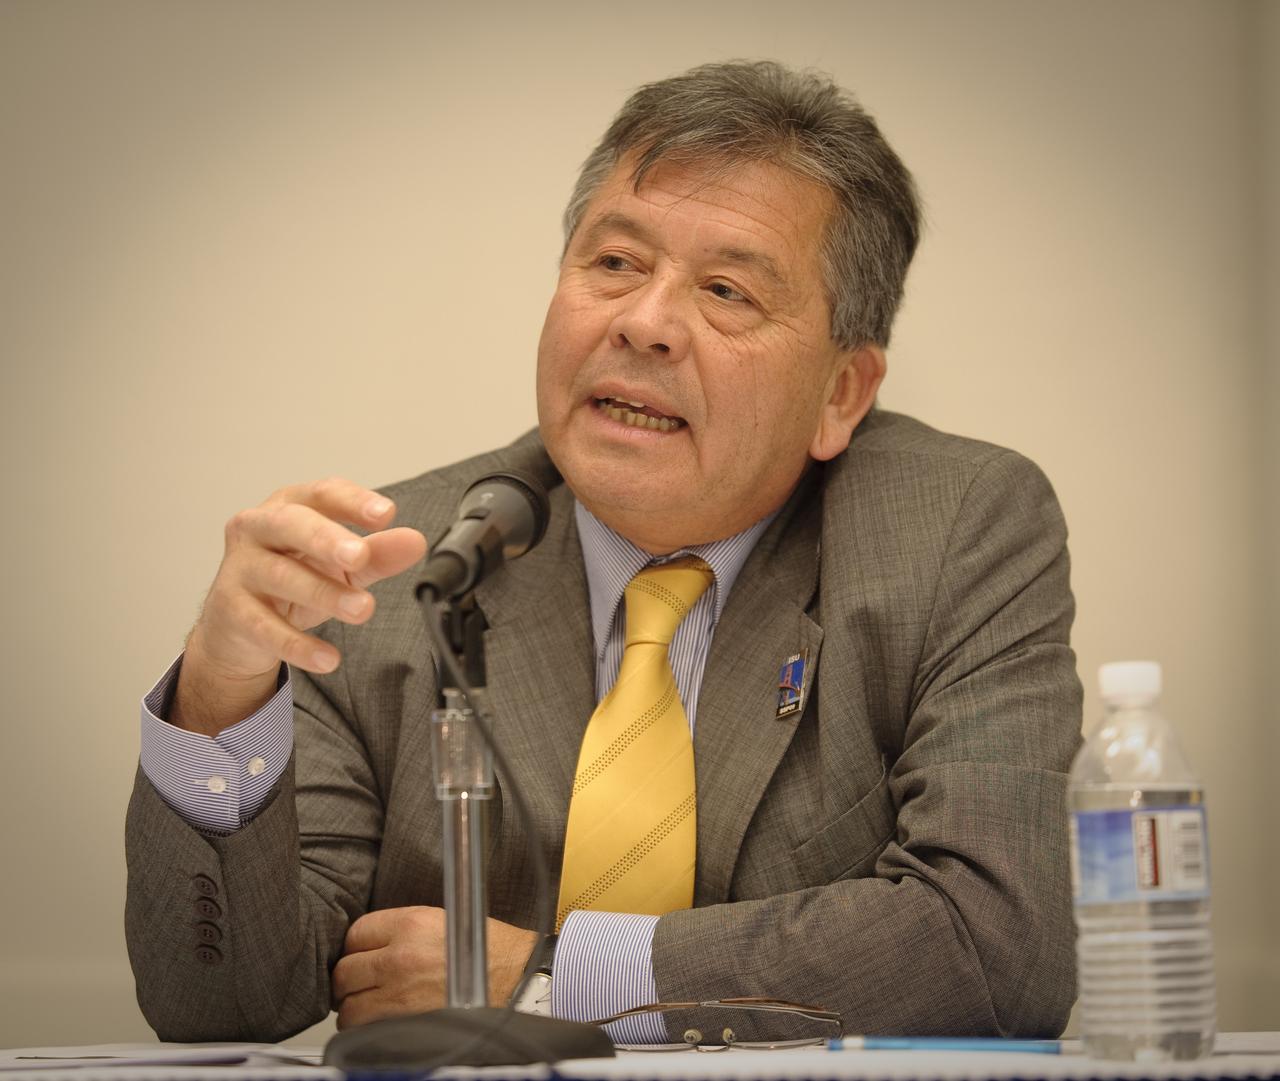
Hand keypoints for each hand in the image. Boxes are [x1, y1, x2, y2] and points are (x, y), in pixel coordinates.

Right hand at [172, 478, 426, 734]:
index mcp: (290, 506)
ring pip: (280, 575)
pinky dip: (298, 644)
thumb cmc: (292, 580)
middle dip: (326, 539)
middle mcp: (258, 528)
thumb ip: (377, 554)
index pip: (322, 493)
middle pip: (290, 524)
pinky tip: (328, 658)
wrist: (237, 627)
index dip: (353, 502)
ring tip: (362, 610)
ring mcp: (239, 568)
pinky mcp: (230, 610)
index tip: (387, 514)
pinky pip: (264, 626)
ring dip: (324, 593)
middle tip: (360, 555)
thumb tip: (414, 542)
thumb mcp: (340, 567)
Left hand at [332, 906, 538, 1028]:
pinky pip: (364, 1030)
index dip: (357, 947)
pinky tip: (382, 1022)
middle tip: (362, 984)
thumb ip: (402, 929)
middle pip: (344, 972)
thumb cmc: (490, 952)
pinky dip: (367, 1029)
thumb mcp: (443, 920)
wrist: (518, 982)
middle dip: (350, 980)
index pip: (355, 934)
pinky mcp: (405, 1025)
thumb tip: (369, 944)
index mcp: (410, 924)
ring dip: (356, 1008)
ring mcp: (399, 995)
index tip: (362, 955)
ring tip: (373, 1005)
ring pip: (347, 1008)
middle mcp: (399, 958)